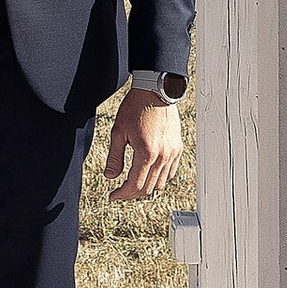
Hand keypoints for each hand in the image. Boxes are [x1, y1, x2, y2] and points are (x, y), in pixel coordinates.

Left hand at [103, 82, 182, 198]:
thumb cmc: (135, 108)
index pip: (135, 185)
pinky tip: (147, 174)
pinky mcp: (177, 148)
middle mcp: (162, 156)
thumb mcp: (118, 132)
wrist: (155, 91)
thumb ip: (115, 157)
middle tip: (120, 193)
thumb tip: (110, 177)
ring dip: (145, 187)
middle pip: (147, 188)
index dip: (122, 194)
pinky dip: (158, 178)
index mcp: (146, 153)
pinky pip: (170, 172)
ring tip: (132, 184)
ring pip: (160, 183)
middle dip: (131, 194)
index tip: (113, 196)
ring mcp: (172, 153)